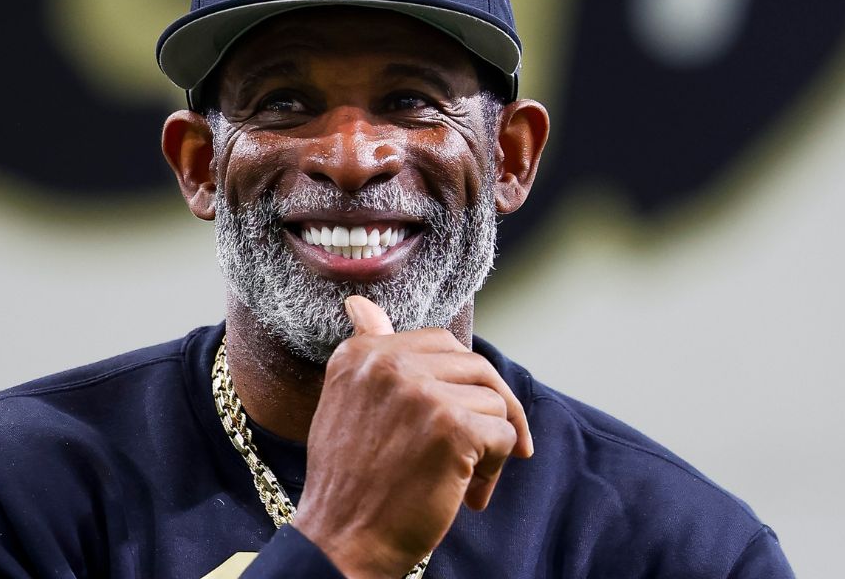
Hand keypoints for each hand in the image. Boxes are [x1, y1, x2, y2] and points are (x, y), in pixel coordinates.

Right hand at [293, 296, 533, 577]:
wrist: (341, 542)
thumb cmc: (349, 482)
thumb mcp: (347, 402)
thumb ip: (368, 352)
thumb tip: (360, 302)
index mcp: (360, 352)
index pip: (440, 344)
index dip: (460, 384)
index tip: (459, 418)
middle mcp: (388, 364)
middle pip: (475, 367)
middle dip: (489, 409)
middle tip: (484, 453)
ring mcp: (421, 393)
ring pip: (493, 402)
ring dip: (490, 447)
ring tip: (463, 482)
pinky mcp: (452, 427)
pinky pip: (503, 434)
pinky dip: (495, 468)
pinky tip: (469, 494)